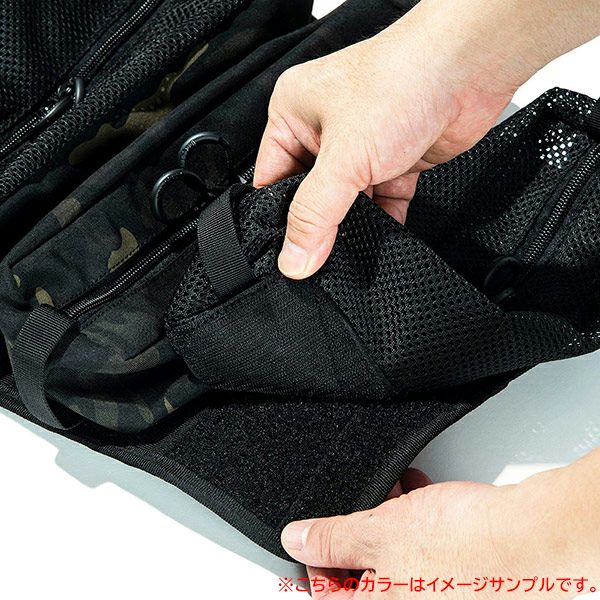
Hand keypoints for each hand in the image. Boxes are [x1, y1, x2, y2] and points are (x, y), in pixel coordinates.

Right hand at [254, 0, 599, 278]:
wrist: (470, 68)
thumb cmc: (402, 80)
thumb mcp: (343, 158)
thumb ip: (315, 215)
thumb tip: (294, 257)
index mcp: (294, 113)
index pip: (271, 177)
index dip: (277, 215)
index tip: (287, 251)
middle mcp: (326, 128)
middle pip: (310, 193)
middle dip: (319, 223)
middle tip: (319, 255)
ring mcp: (363, 144)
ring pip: (347, 200)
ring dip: (352, 224)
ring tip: (350, 248)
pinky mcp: (396, 160)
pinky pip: (382, 201)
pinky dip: (383, 221)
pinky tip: (381, 238)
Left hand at [281, 451, 599, 598]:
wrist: (532, 541)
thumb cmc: (464, 549)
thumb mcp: (378, 532)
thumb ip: (330, 538)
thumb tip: (295, 540)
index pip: (328, 598)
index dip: (313, 563)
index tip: (311, 539)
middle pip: (364, 576)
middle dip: (357, 534)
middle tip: (357, 509)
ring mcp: (439, 593)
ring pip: (397, 557)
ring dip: (388, 521)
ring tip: (390, 494)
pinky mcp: (462, 577)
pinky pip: (425, 548)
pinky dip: (416, 521)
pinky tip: (418, 492)